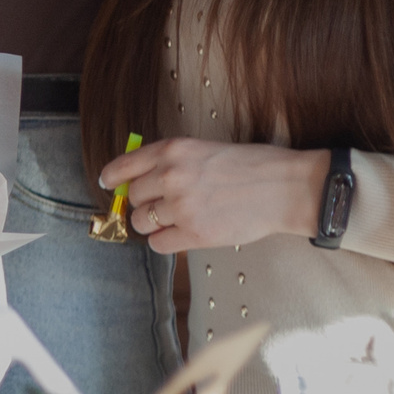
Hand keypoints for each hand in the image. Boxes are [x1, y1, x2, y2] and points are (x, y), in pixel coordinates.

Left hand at [97, 137, 328, 253]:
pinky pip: (158, 244)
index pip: (124, 165)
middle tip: (161, 206)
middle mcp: (171, 176)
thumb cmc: (251, 166)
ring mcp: (181, 206)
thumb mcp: (204, 149)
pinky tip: (181, 235)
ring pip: (142, 222)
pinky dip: (165, 242)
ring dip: (152, 224)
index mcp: (172, 150)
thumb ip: (171, 162)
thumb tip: (141, 178)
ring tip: (174, 220)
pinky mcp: (195, 234)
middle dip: (143, 203)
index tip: (109, 184)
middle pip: (133, 198)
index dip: (112, 177)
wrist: (284, 187)